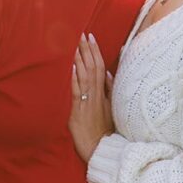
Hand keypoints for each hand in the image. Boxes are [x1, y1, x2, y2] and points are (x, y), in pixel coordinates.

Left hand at [69, 33, 113, 162]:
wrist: (101, 149)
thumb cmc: (105, 131)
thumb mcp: (111, 108)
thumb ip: (109, 89)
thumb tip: (107, 72)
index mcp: (103, 93)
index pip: (100, 67)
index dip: (95, 51)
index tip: (90, 37)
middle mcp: (96, 95)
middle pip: (92, 67)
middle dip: (86, 49)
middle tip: (80, 33)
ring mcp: (88, 102)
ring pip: (85, 76)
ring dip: (80, 59)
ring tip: (74, 43)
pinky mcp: (78, 111)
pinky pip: (77, 91)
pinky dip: (75, 78)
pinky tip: (71, 66)